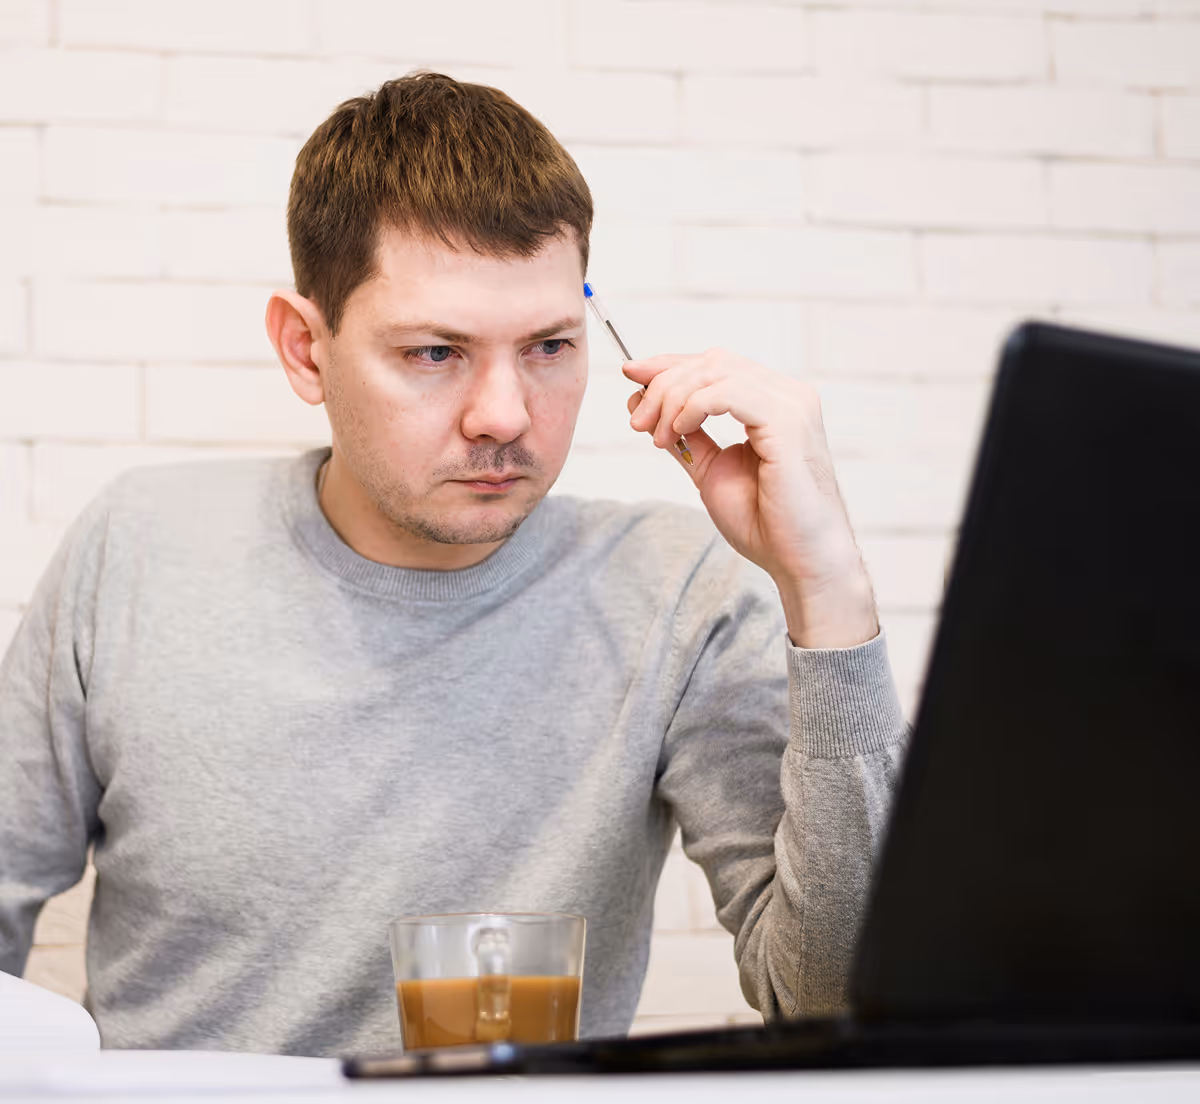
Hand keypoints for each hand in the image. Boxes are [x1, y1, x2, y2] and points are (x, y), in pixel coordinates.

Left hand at [624, 349, 877, 648]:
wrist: (800, 560)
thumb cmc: (766, 523)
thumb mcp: (711, 470)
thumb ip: (685, 436)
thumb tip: (644, 404)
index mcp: (774, 402)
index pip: (715, 365)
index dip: (669, 365)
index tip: (631, 377)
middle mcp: (788, 395)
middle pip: (712, 362)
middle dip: (663, 384)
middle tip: (637, 420)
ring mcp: (791, 405)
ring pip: (715, 372)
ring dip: (672, 399)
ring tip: (655, 435)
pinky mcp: (787, 422)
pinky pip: (726, 393)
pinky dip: (692, 407)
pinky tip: (678, 431)